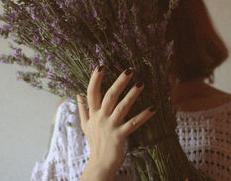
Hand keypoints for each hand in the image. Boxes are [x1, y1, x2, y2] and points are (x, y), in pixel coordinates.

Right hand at [78, 65, 155, 179]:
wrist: (99, 164)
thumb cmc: (95, 143)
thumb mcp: (85, 125)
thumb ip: (82, 110)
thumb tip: (77, 95)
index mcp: (93, 113)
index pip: (91, 92)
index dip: (95, 79)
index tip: (101, 66)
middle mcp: (101, 117)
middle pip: (109, 96)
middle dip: (119, 82)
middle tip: (129, 70)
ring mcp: (110, 126)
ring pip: (122, 107)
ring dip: (132, 94)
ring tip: (141, 83)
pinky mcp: (120, 135)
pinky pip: (133, 123)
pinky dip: (143, 115)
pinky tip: (152, 108)